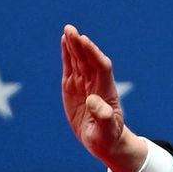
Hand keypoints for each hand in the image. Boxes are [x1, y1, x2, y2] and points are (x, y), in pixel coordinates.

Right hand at [61, 24, 145, 171]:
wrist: (104, 141)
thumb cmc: (108, 138)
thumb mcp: (106, 131)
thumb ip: (103, 116)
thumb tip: (93, 100)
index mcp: (106, 93)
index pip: (101, 68)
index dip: (94, 54)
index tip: (85, 41)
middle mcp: (96, 85)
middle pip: (89, 61)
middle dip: (81, 46)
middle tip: (71, 30)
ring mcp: (85, 85)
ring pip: (79, 61)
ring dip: (73, 46)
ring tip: (68, 30)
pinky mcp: (74, 88)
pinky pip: (70, 68)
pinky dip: (67, 55)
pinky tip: (64, 42)